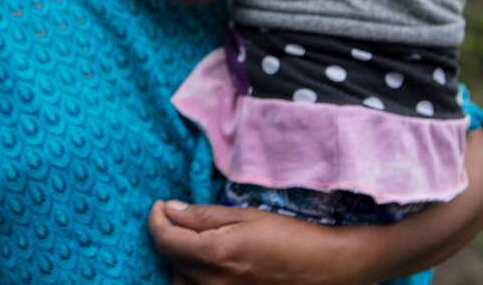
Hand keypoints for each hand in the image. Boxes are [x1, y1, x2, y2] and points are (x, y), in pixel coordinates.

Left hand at [148, 201, 370, 284]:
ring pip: (180, 281)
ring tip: (195, 244)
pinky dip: (195, 278)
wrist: (328, 268)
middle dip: (167, 236)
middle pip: (170, 260)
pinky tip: (209, 266)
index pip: (164, 239)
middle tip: (179, 220)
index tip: (160, 206)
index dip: (155, 219)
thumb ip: (204, 215)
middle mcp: (212, 282)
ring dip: (179, 262)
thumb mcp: (246, 216)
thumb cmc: (290, 237)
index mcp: (214, 254)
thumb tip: (170, 209)